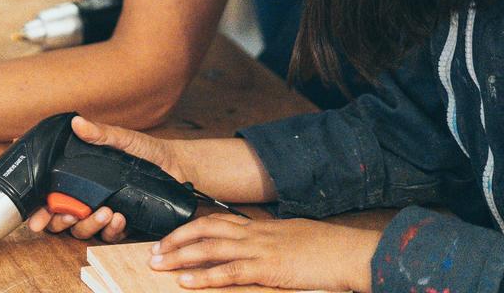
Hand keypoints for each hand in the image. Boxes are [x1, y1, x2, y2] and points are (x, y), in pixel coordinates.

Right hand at [27, 115, 194, 242]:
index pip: (50, 194)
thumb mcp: (123, 139)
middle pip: (60, 218)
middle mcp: (86, 197)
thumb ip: (100, 134)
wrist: (178, 167)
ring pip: (81, 230)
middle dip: (59, 222)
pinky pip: (108, 236)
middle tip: (69, 215)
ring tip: (105, 212)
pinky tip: (120, 219)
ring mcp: (102, 212)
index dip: (38, 207)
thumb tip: (77, 123)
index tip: (33, 218)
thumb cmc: (147, 151)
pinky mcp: (121, 225)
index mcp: (79, 177)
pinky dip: (111, 230)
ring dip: (88, 225)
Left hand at [150, 216, 377, 291]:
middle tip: (152, 251)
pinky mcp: (269, 268)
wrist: (351, 252)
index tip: (169, 238)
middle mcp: (255, 234)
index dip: (188, 229)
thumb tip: (255, 255)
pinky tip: (187, 282)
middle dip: (175, 240)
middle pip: (204, 229)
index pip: (215, 221)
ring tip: (158, 265)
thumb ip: (270, 244)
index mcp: (260, 227)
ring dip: (180, 256)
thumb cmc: (326, 250)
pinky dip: (205, 277)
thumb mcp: (292, 240)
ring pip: (209, 248)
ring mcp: (260, 249)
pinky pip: (230, 272)